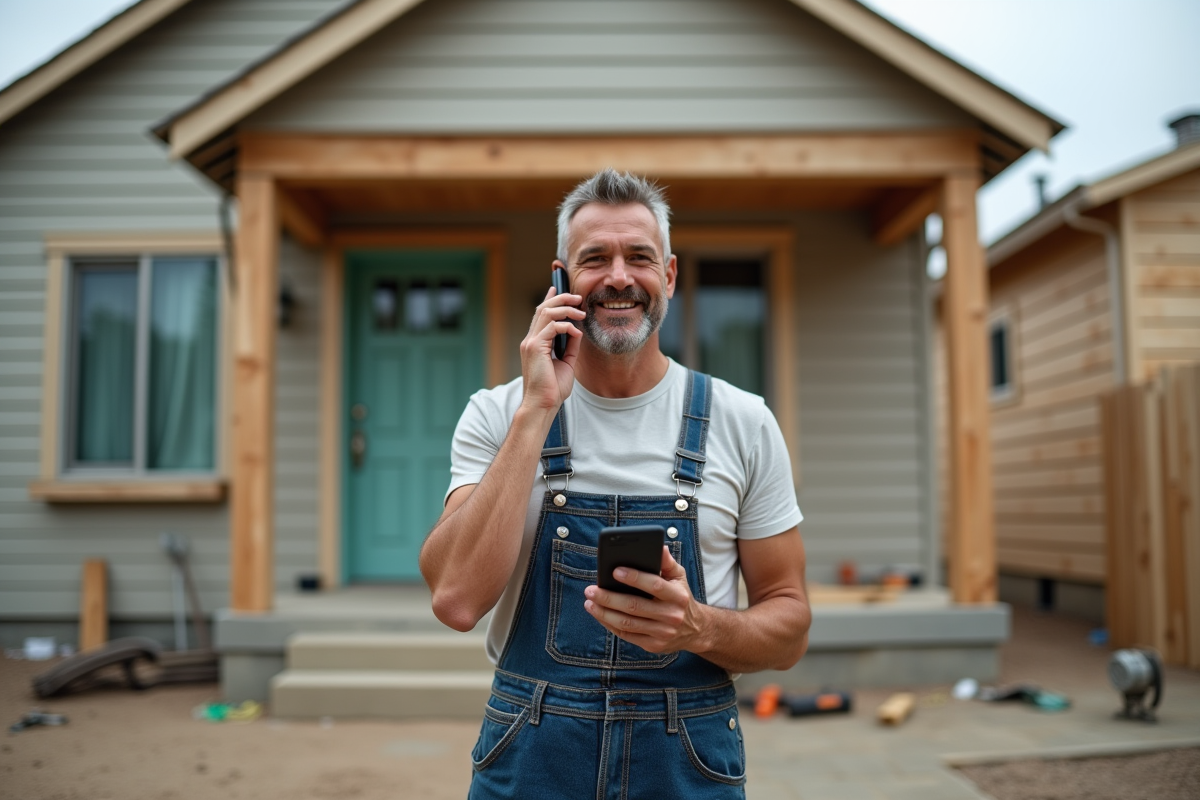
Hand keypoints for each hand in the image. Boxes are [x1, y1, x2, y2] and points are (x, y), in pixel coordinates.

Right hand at [520, 285, 584, 411]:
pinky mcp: (534, 348)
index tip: (557, 288)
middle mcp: (530, 340)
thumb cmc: (553, 388)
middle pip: (543, 308)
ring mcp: (530, 343)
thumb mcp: (566, 362)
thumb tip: (578, 330)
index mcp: (535, 343)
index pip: (541, 315)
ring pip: (546, 313)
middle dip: (561, 298)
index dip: (549, 299)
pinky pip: (552, 327)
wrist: (543, 405)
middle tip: (578, 297)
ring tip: (581, 312)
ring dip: (566, 309)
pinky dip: (566, 326)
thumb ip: (570, 345)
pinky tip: (576, 332)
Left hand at [583, 547, 709, 654]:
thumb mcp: (679, 577)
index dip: (634, 578)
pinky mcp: (653, 646)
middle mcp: (671, 616)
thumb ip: (667, 562)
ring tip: (589, 602)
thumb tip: (659, 546)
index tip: (614, 571)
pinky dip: (610, 624)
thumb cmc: (681, 597)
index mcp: (678, 596)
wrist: (696, 630)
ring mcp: (662, 633)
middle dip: (609, 598)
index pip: (654, 585)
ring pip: (627, 623)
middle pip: (634, 607)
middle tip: (590, 590)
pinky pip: (626, 635)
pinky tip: (599, 614)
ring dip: (604, 613)